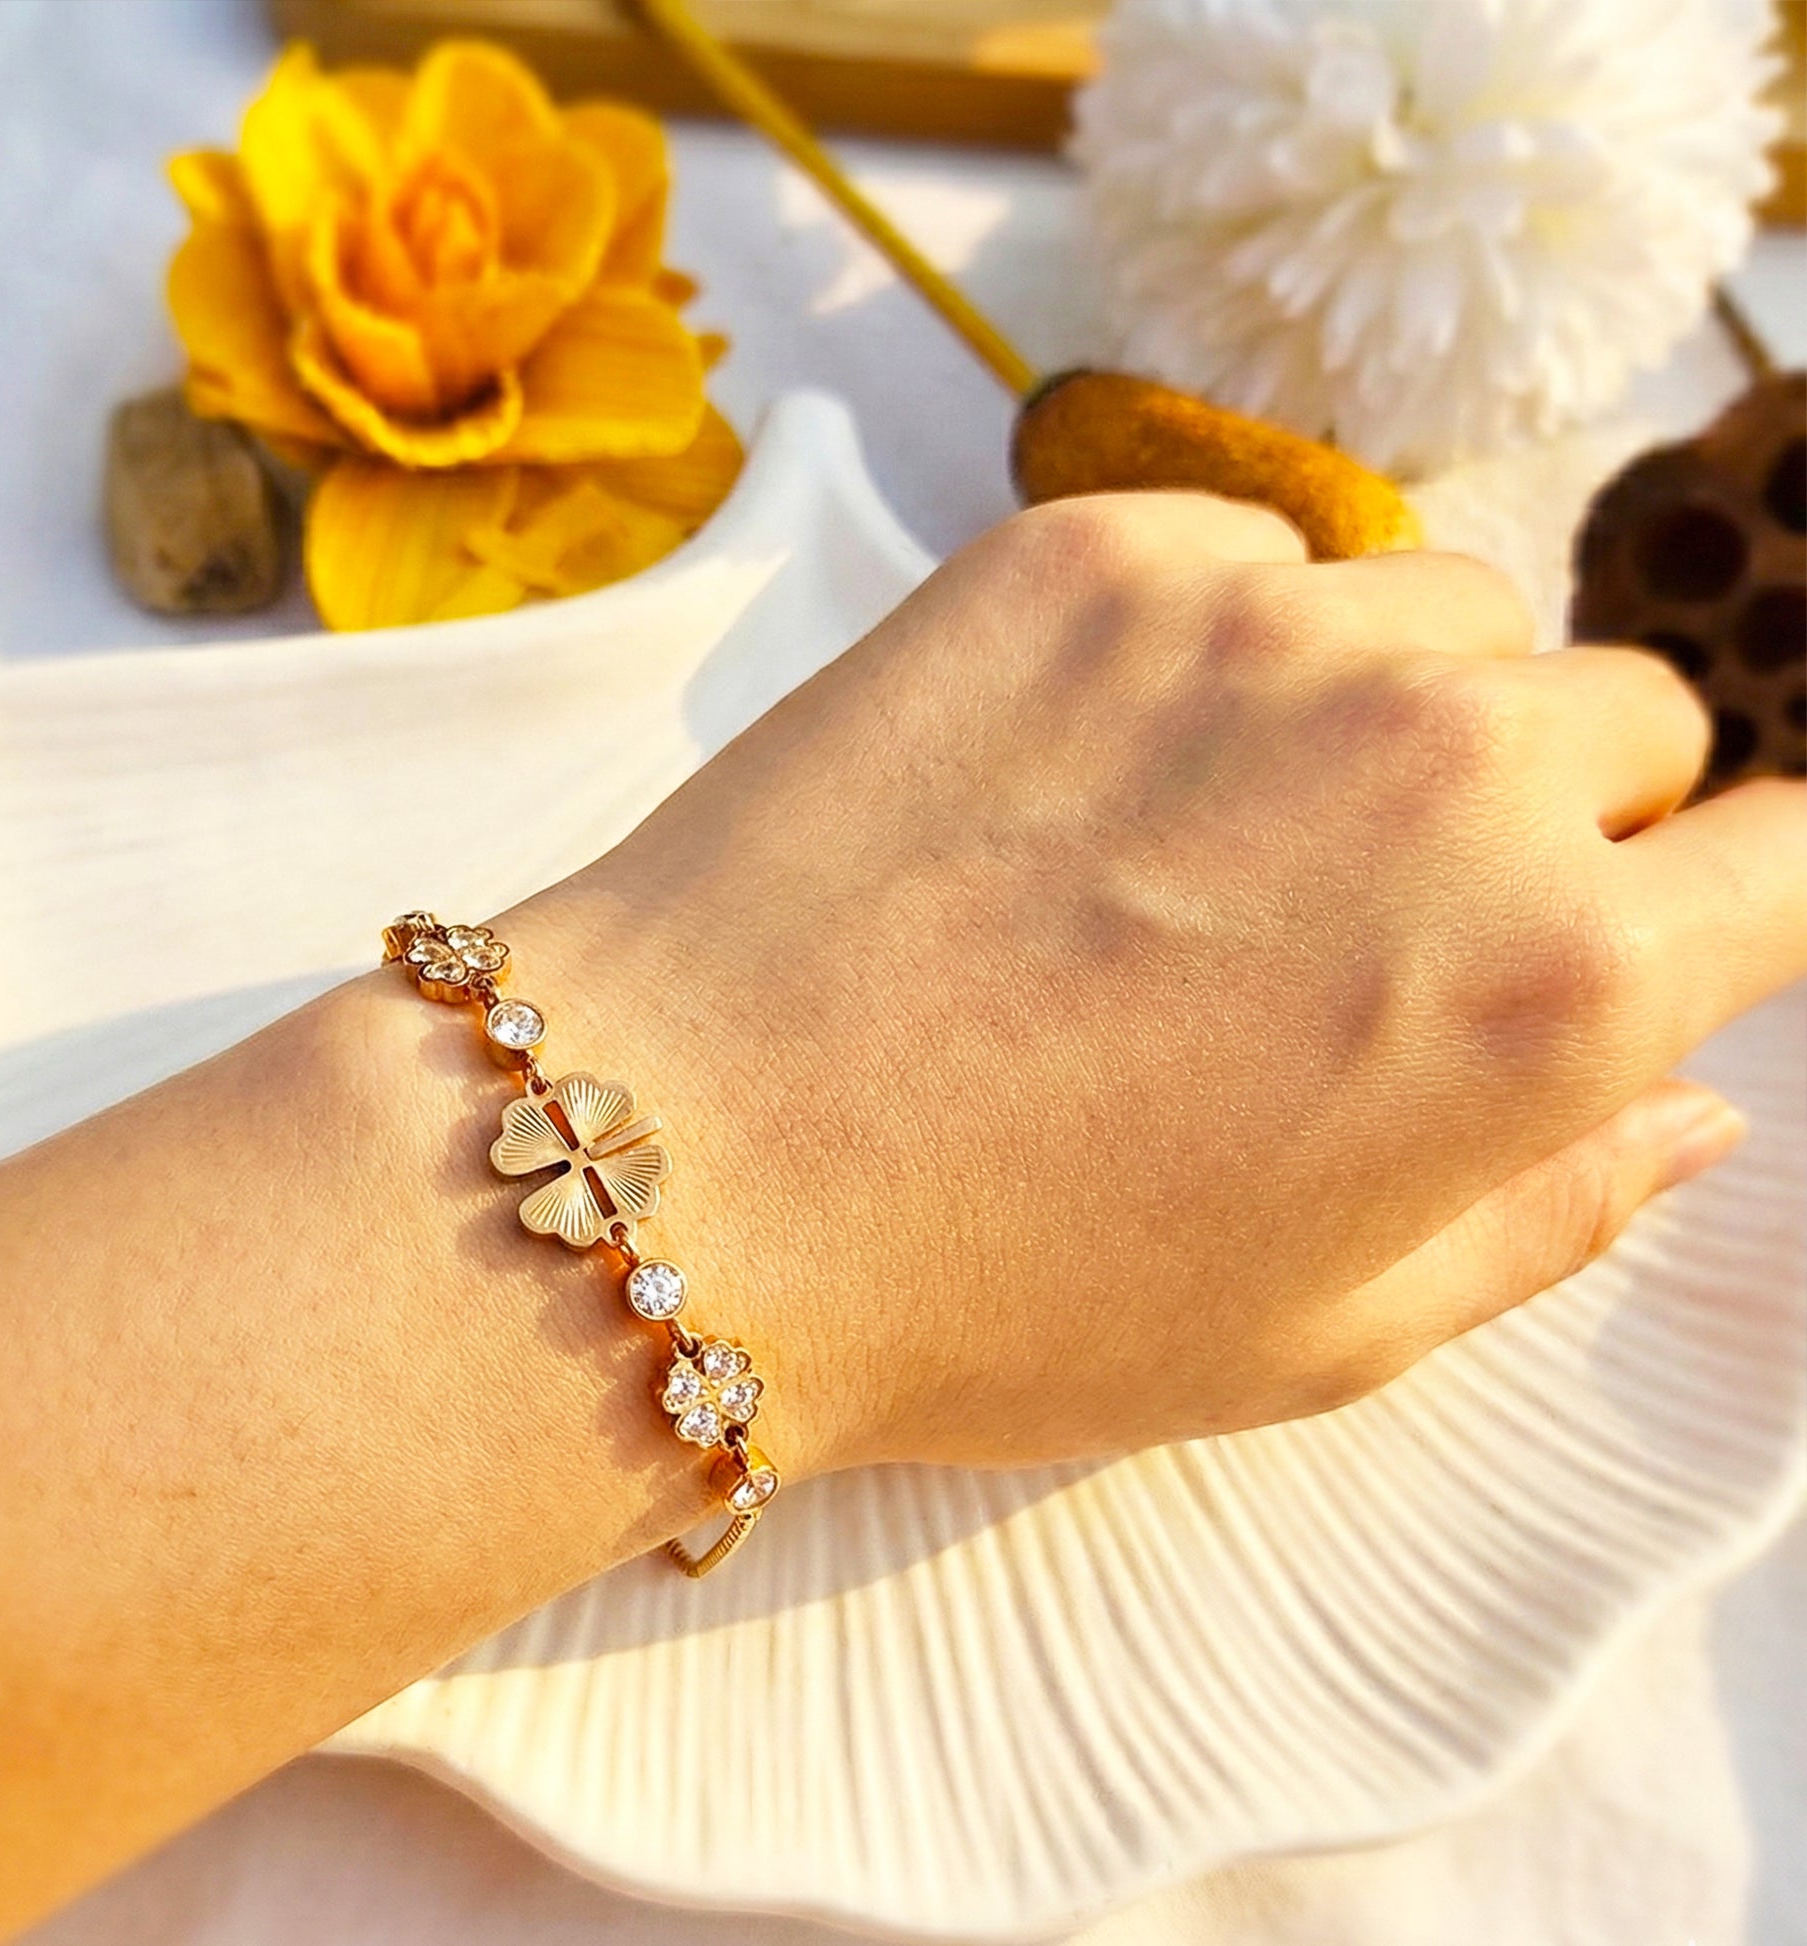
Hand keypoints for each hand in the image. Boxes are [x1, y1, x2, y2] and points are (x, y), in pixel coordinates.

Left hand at [514, 493, 1806, 1475]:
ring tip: (1211, 839)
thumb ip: (1550, 1213)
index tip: (1667, 917)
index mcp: (1552, 985)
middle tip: (1367, 918)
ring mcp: (1266, 628)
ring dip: (1387, 708)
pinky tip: (1084, 769)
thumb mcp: (1319, 1336)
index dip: (1741, 895)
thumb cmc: (999, 1296)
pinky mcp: (1091, 550)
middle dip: (1550, 811)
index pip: (1795, 862)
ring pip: (1442, 613)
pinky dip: (1217, 645)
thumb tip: (1687, 1109)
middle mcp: (1449, 766)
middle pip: (1622, 715)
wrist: (688, 1159)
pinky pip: (1250, 561)